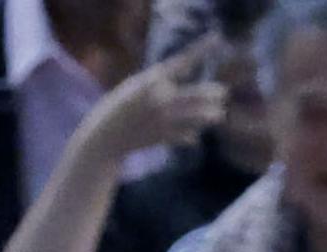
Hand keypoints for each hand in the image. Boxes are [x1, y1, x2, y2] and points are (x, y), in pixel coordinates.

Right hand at [87, 41, 228, 159]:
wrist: (103, 138)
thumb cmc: (118, 108)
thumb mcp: (136, 85)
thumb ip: (161, 79)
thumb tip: (186, 70)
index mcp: (153, 80)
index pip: (183, 61)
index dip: (201, 48)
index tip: (217, 38)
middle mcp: (161, 99)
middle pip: (199, 93)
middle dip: (215, 93)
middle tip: (223, 93)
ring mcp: (163, 119)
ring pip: (198, 117)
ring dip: (211, 115)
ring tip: (217, 114)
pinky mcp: (162, 138)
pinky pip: (186, 136)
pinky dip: (192, 135)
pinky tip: (195, 135)